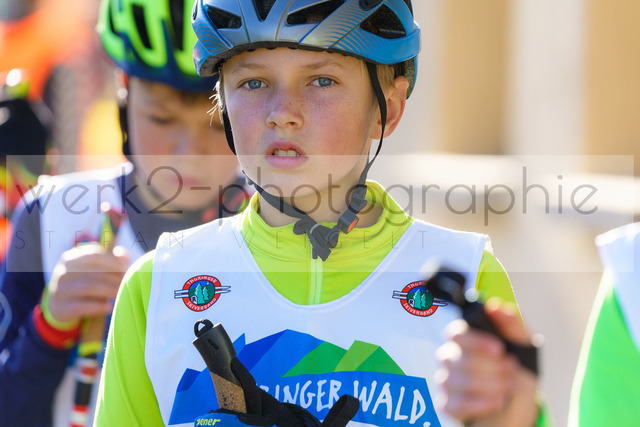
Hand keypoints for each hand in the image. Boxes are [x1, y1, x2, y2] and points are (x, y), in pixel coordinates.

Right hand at [45, 243, 129, 326]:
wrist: (62, 306)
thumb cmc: (85, 282)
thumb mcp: (95, 269)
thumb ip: (113, 259)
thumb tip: (124, 254)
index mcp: (70, 258)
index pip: (94, 255)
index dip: (113, 261)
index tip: (125, 268)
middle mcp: (62, 273)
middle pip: (93, 272)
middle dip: (114, 277)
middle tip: (127, 283)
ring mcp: (59, 290)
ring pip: (88, 287)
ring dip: (109, 290)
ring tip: (121, 293)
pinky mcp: (61, 308)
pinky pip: (81, 306)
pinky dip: (98, 306)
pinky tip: (109, 307)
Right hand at [436, 299, 538, 426]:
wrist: (519, 407)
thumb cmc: (517, 373)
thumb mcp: (523, 348)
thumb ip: (512, 325)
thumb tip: (495, 307)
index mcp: (465, 339)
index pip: (456, 333)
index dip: (476, 341)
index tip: (499, 349)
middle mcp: (450, 357)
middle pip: (458, 359)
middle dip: (491, 367)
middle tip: (513, 370)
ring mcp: (447, 381)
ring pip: (457, 381)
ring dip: (489, 385)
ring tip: (509, 387)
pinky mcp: (447, 405)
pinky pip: (454, 404)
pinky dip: (480, 404)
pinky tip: (498, 402)